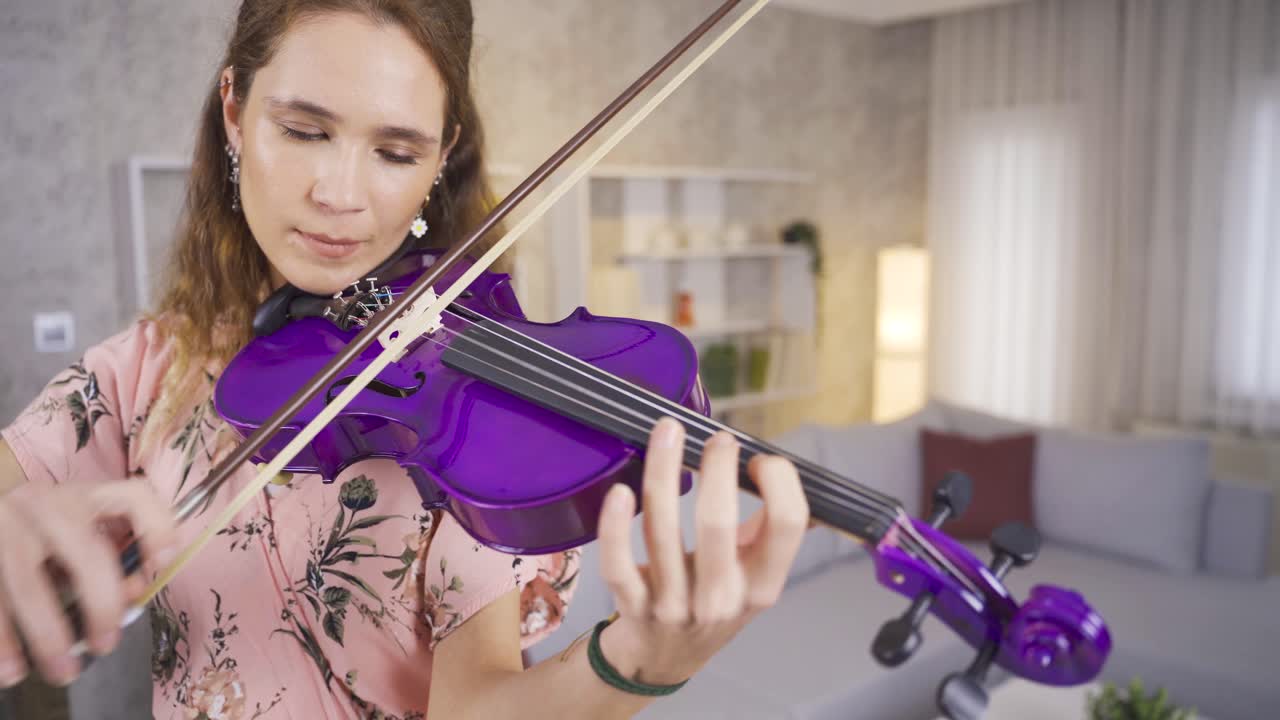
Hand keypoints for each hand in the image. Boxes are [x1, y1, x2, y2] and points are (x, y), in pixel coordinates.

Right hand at [0, 479, 178, 687]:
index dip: (158, 529)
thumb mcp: (81, 535)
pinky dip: (2, 641)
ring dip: (47, 635)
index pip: (134, 496)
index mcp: (84, 495)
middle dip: (102, 605)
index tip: (162, 565)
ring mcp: (3, 525)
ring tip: (62, 672)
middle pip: (86, 553)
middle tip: (106, 646)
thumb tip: (132, 596)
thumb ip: (111, 559)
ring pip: (27, 583)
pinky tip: (11, 671)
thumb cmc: (44, 532)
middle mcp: (45, 503)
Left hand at [595, 416, 809, 685]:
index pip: (787, 525)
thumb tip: (795, 472)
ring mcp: (674, 605)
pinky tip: (620, 492)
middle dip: (717, 471)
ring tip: (667, 432)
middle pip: (718, 524)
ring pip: (662, 533)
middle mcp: (720, 598)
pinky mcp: (633, 606)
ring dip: (663, 473)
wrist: (665, 660)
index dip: (780, 482)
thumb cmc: (714, 603)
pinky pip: (619, 565)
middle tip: (717, 438)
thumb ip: (770, 529)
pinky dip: (615, 528)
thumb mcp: (755, 576)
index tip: (760, 461)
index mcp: (762, 585)